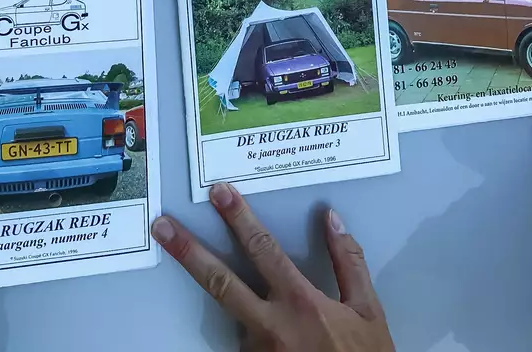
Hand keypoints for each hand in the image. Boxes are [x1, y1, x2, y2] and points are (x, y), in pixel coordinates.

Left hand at [151, 183, 393, 351]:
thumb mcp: (369, 311)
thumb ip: (349, 263)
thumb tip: (332, 220)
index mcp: (300, 303)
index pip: (263, 250)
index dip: (239, 218)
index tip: (220, 194)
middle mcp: (270, 325)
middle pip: (219, 281)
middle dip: (188, 251)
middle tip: (163, 227)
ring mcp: (256, 351)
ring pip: (235, 313)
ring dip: (238, 300)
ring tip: (259, 303)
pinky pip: (246, 340)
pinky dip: (255, 329)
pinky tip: (278, 335)